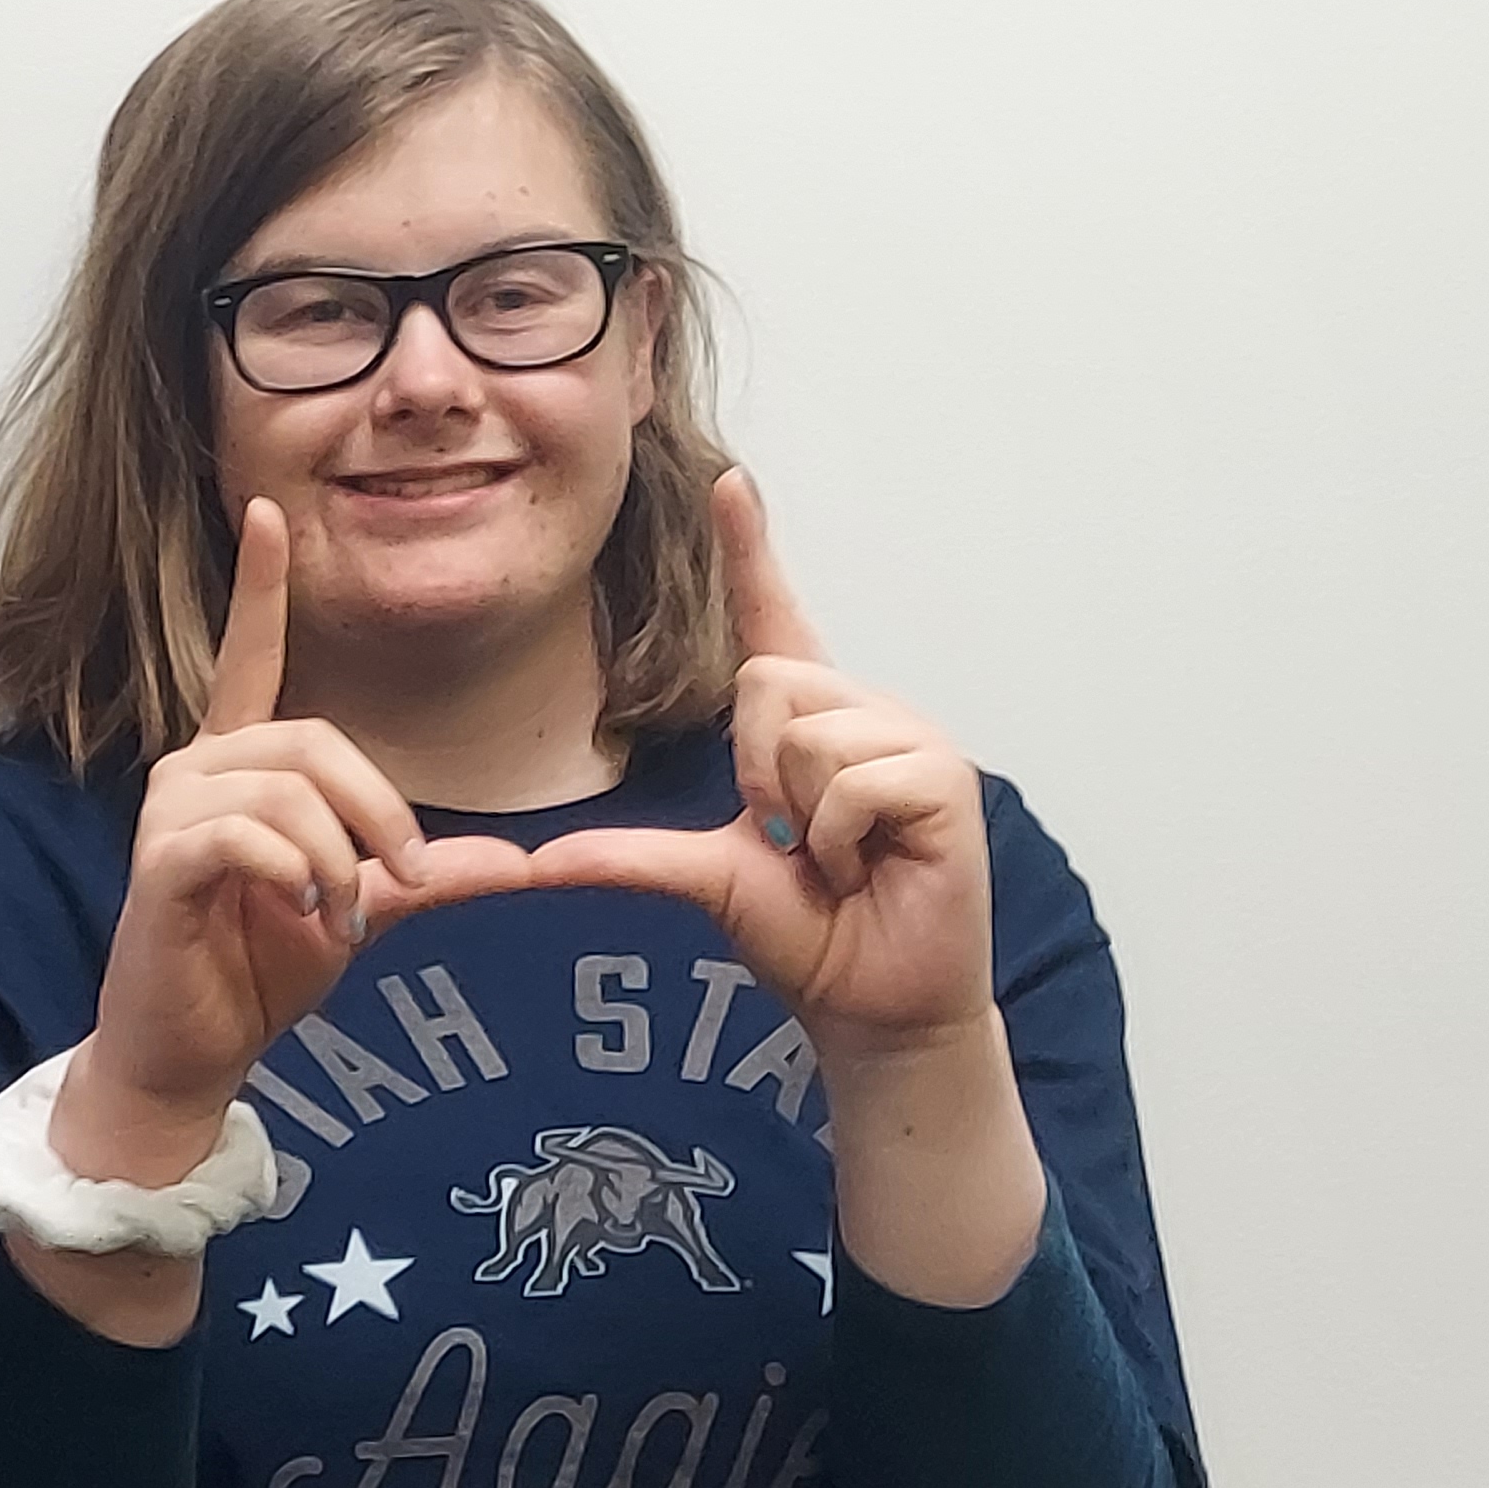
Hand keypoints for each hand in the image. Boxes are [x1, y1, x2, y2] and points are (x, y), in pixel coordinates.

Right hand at [64, 501, 533, 1176]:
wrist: (189, 1052)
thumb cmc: (256, 972)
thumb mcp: (359, 912)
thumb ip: (423, 877)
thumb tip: (518, 862)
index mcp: (239, 767)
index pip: (251, 658)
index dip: (258, 587)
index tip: (266, 513)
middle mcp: (196, 771)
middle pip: (310, 738)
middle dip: (377, 806)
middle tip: (406, 878)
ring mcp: (169, 813)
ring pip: (283, 786)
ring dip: (339, 852)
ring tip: (345, 910)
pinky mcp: (157, 863)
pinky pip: (243, 834)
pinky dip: (293, 869)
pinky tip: (304, 910)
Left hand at [522, 472, 993, 1067]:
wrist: (874, 1004)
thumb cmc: (810, 934)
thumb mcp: (707, 879)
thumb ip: (632, 857)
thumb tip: (542, 863)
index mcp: (810, 724)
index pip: (776, 620)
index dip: (752, 551)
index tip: (728, 483)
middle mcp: (864, 713)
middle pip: (765, 681)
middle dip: (755, 773)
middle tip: (792, 843)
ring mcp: (912, 739)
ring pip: (804, 733)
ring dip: (800, 817)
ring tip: (836, 859)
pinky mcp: (945, 779)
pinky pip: (851, 780)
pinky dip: (839, 839)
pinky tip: (869, 867)